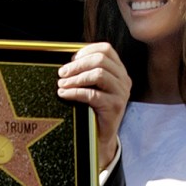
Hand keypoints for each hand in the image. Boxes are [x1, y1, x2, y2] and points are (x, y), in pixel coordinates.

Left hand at [56, 42, 130, 168]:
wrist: (100, 136)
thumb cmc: (92, 108)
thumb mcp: (92, 87)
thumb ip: (86, 72)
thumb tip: (67, 63)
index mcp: (119, 70)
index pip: (106, 49)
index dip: (86, 50)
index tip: (71, 59)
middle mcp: (123, 79)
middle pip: (101, 60)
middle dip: (77, 65)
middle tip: (61, 73)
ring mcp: (122, 93)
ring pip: (98, 74)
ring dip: (76, 78)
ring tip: (61, 84)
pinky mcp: (116, 106)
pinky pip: (92, 94)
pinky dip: (75, 92)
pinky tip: (64, 94)